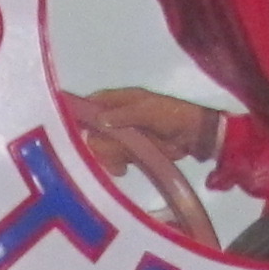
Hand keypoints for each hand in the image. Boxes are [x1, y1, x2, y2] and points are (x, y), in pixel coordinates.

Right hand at [64, 86, 224, 248]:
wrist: (196, 135)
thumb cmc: (173, 115)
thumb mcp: (148, 111)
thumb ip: (123, 115)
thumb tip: (99, 119)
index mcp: (121, 100)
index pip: (93, 103)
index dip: (81, 113)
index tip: (72, 129)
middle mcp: (118, 116)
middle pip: (94, 129)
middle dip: (97, 143)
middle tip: (103, 154)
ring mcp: (124, 134)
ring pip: (103, 146)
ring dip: (108, 157)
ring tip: (120, 166)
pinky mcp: (132, 150)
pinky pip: (115, 158)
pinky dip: (116, 164)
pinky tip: (123, 170)